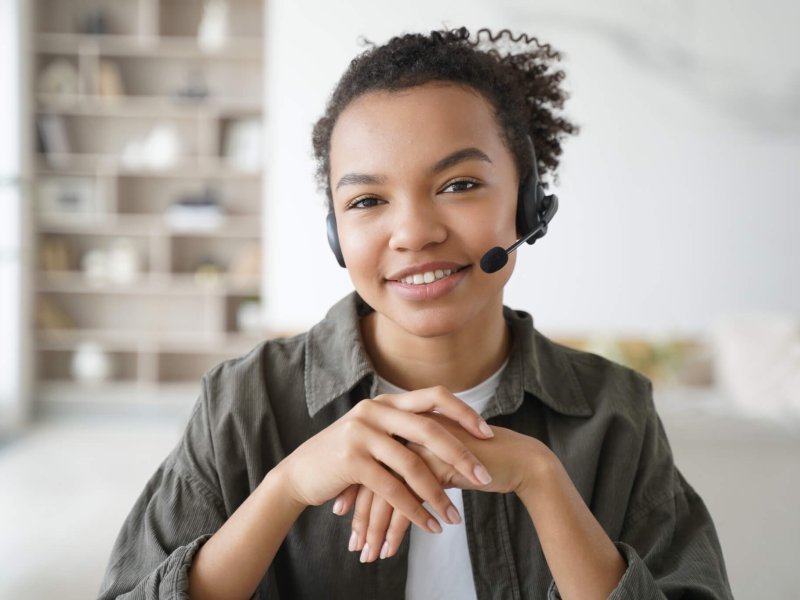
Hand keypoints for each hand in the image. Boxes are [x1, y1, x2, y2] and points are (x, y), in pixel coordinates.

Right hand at [276, 386, 494, 534]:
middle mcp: (375, 409)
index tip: (489, 434)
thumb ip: (405, 430)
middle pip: (429, 429)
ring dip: (438, 494)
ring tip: (455, 517)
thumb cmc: (346, 457)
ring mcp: (361, 432)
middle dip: (461, 455)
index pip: (434, 396)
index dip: (464, 413)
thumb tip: (449, 437)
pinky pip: (392, 488)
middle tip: (484, 477)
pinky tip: (429, 526)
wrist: (301, 473)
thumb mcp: (376, 434)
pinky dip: (414, 510)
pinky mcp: (351, 460)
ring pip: (412, 464)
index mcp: (387, 401)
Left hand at [337, 413, 553, 561]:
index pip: (368, 461)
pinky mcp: (436, 466)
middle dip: (361, 517)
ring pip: (385, 494)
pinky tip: (390, 551)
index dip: (354, 492)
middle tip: (354, 545)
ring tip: (370, 555)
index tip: (342, 516)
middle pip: (372, 479)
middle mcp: (408, 432)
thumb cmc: (476, 461)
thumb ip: (412, 464)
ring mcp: (421, 448)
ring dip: (375, 530)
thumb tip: (383, 487)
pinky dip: (396, 531)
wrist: (516, 459)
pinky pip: (407, 504)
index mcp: (404, 425)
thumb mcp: (437, 459)